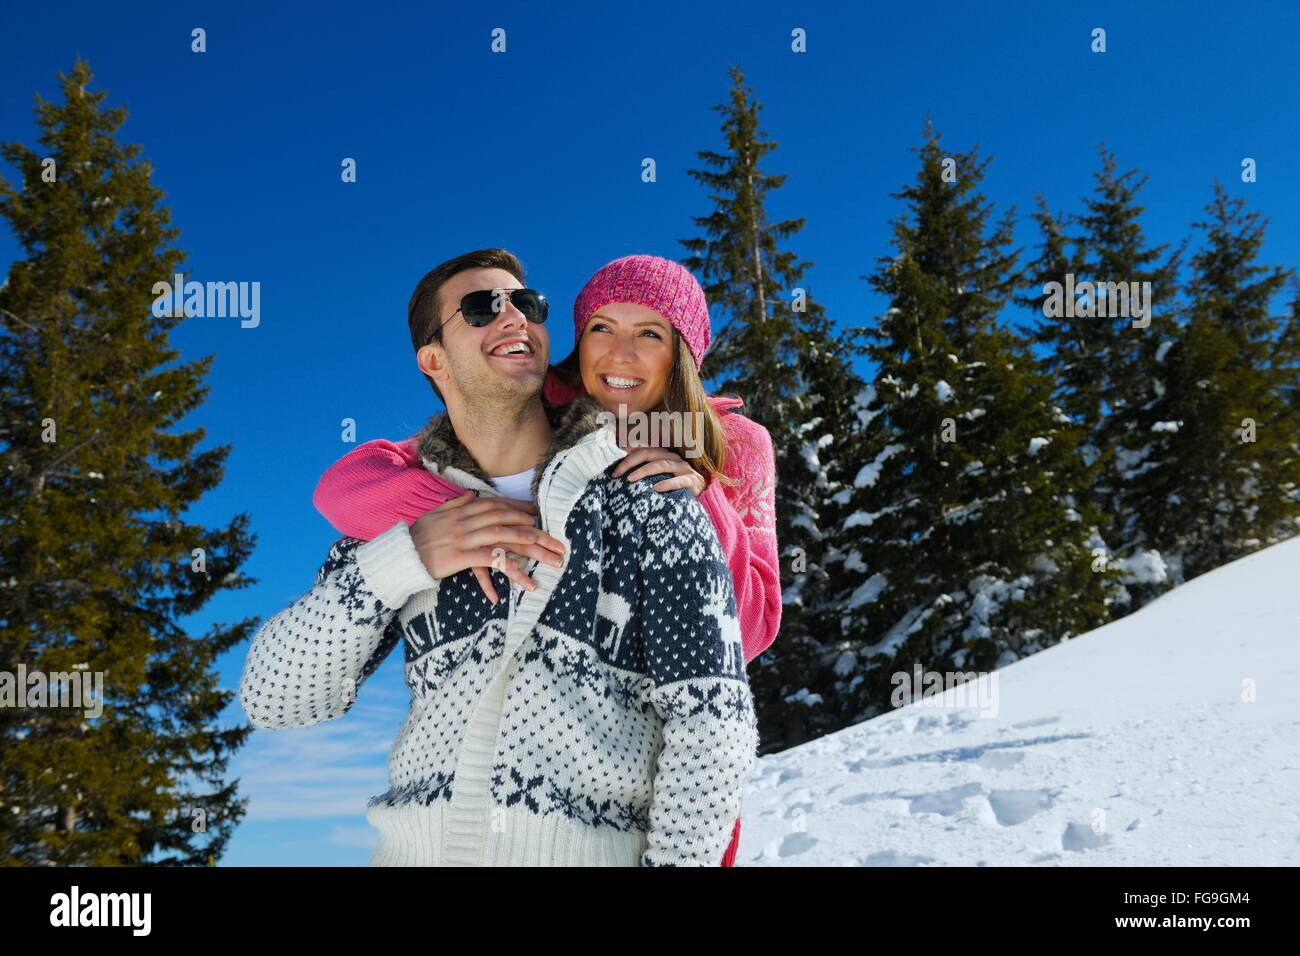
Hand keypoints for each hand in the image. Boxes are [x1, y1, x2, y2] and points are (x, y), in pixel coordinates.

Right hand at [409, 492, 565, 601]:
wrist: (400, 555)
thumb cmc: (417, 537)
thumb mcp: (436, 515)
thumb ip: (455, 504)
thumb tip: (471, 495)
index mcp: (462, 510)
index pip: (496, 505)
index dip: (518, 508)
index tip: (536, 512)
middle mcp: (466, 521)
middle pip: (506, 519)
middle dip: (532, 527)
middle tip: (553, 538)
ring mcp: (464, 537)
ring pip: (503, 536)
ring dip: (528, 544)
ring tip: (547, 553)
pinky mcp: (461, 556)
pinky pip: (490, 560)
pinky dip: (508, 567)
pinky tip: (523, 576)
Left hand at [612, 445, 705, 495]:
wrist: (703, 496)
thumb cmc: (675, 487)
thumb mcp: (659, 477)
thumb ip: (645, 470)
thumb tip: (623, 469)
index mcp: (663, 455)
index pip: (642, 449)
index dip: (627, 454)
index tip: (612, 465)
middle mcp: (673, 458)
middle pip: (649, 454)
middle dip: (630, 462)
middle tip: (617, 474)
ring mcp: (683, 469)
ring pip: (662, 465)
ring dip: (644, 471)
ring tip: (630, 479)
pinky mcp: (692, 481)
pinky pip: (679, 481)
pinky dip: (667, 484)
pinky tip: (656, 489)